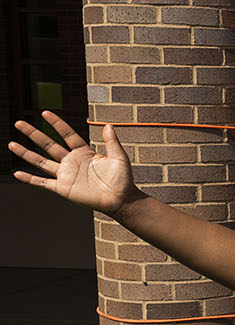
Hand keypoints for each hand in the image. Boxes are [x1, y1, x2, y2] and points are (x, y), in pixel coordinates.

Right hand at [9, 111, 143, 215]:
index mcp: (84, 152)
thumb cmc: (122, 179)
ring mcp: (65, 174)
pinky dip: (29, 179)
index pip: (67, 134)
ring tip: (11, 144)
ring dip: (26, 153)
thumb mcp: (119, 157)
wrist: (120, 200)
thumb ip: (112, 142)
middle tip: (19, 123)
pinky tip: (17, 173)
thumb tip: (109, 125)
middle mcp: (72, 161)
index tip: (45, 113)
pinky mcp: (62, 188)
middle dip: (33, 134)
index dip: (56, 124)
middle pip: (48, 145)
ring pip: (40, 161)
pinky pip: (42, 182)